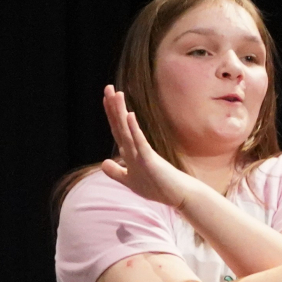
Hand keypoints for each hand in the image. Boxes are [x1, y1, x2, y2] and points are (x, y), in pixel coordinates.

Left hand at [99, 85, 206, 210]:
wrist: (178, 195)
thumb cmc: (157, 187)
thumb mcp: (131, 181)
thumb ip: (117, 172)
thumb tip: (104, 163)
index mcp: (130, 152)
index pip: (117, 129)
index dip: (111, 114)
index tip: (105, 97)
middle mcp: (135, 149)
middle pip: (121, 125)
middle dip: (113, 107)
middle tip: (108, 86)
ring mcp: (142, 153)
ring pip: (128, 130)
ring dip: (121, 112)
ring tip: (117, 94)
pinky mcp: (150, 160)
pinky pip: (140, 142)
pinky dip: (134, 130)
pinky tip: (129, 115)